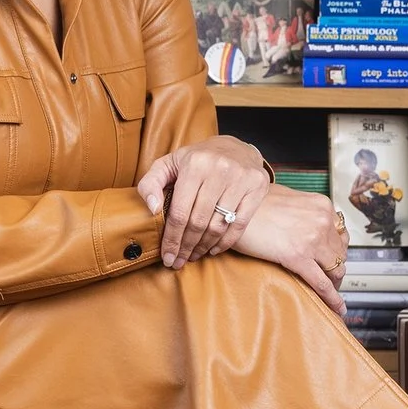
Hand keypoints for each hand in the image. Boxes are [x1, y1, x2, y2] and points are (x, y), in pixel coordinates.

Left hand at [138, 136, 269, 268]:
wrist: (235, 147)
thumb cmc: (197, 160)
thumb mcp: (168, 164)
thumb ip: (150, 184)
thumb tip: (152, 209)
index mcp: (194, 164)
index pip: (180, 211)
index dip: (172, 238)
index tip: (167, 257)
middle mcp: (219, 170)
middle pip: (198, 221)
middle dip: (186, 247)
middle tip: (178, 261)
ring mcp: (241, 178)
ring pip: (218, 226)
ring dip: (203, 247)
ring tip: (193, 255)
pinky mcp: (257, 187)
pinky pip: (240, 224)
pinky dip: (225, 242)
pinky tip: (213, 249)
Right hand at [231, 187, 348, 315]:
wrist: (232, 208)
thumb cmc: (253, 203)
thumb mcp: (286, 197)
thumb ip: (303, 210)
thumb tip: (305, 222)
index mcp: (322, 205)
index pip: (341, 234)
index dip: (337, 250)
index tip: (333, 259)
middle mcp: (322, 220)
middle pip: (340, 253)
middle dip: (335, 267)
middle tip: (330, 278)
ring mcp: (312, 239)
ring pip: (336, 269)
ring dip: (334, 282)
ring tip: (330, 292)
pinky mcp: (297, 257)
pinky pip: (322, 283)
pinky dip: (333, 298)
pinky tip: (339, 309)